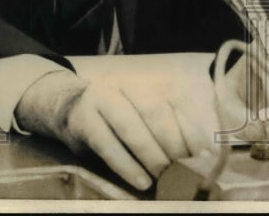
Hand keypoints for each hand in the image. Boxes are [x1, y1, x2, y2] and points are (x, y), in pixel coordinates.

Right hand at [15, 68, 211, 190]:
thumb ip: (162, 132)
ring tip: (163, 178)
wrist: (64, 109)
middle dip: (171, 144)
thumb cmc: (110, 122)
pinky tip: (140, 181)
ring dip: (151, 155)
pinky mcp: (82, 121)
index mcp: (139, 87)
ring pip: (130, 127)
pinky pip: (107, 144)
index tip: (204, 156)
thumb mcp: (136, 120)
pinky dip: (126, 165)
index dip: (189, 131)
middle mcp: (120, 88)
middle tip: (182, 171)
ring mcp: (98, 101)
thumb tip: (199, 157)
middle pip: (153, 113)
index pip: (170, 106)